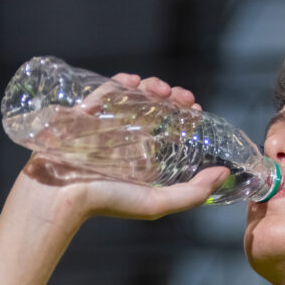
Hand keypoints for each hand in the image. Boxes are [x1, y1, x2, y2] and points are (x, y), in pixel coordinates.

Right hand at [19, 74, 228, 221]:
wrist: (60, 196)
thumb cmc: (106, 203)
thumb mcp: (156, 203)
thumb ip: (192, 193)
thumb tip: (224, 174)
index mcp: (142, 156)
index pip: (169, 127)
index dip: (184, 113)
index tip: (196, 108)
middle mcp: (125, 138)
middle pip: (154, 106)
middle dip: (171, 96)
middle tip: (182, 97)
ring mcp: (104, 124)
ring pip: (132, 95)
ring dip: (149, 86)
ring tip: (160, 90)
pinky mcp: (83, 114)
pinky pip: (103, 90)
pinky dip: (119, 82)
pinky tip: (132, 80)